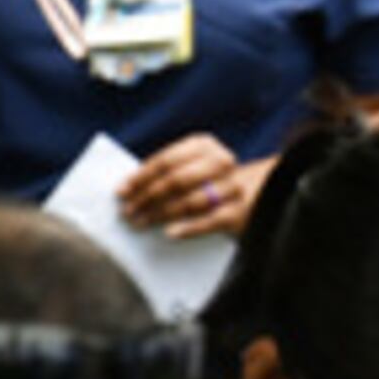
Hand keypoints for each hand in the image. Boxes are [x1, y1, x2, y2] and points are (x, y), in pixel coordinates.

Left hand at [115, 136, 267, 240]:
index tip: (121, 191)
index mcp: (205, 146)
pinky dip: (188, 227)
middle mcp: (221, 162)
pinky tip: (170, 233)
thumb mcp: (191, 168)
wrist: (257, 192)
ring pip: (191, 201)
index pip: (166, 161)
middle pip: (176, 180)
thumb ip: (166, 174)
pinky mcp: (240, 211)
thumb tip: (129, 190)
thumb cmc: (210, 181)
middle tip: (128, 211)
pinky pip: (210, 221)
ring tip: (142, 223)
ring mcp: (233, 186)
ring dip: (162, 214)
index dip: (141, 177)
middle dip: (148, 197)